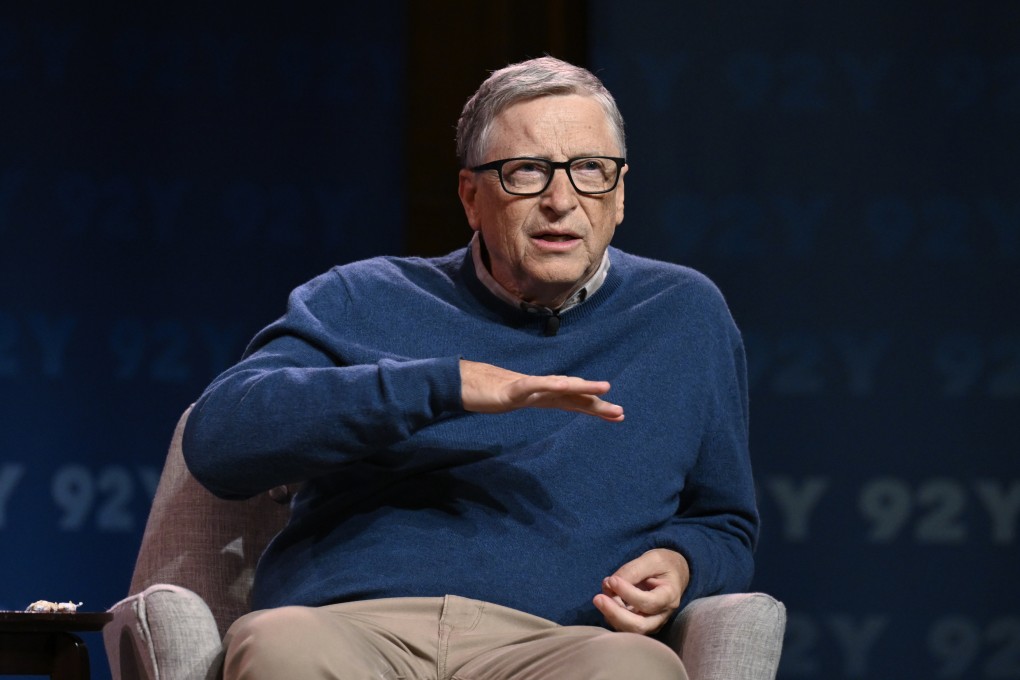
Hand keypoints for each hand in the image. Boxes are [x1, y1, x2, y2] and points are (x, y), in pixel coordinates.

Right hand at [460, 359, 623, 421]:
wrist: (466, 383)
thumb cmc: (492, 392)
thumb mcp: (520, 401)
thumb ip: (537, 399)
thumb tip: (555, 401)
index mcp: (544, 396)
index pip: (576, 403)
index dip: (597, 408)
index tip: (618, 416)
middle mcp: (542, 389)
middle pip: (574, 396)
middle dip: (598, 404)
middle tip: (621, 412)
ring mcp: (529, 387)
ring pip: (561, 386)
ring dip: (583, 387)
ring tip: (604, 389)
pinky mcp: (514, 388)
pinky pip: (535, 385)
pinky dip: (551, 384)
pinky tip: (566, 385)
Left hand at [594, 548, 689, 634]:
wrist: (672, 573)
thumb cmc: (664, 565)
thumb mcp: (652, 559)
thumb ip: (633, 570)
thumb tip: (611, 583)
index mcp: (670, 596)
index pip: (649, 602)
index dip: (627, 593)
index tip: (612, 580)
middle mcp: (662, 615)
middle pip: (639, 626)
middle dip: (615, 613)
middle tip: (597, 598)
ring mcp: (652, 623)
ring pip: (630, 630)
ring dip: (611, 615)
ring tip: (600, 596)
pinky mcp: (641, 624)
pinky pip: (624, 627)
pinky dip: (611, 615)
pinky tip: (606, 599)